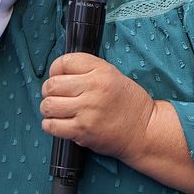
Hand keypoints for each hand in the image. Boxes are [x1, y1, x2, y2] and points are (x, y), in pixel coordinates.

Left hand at [40, 53, 155, 161]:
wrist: (144, 130)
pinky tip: (59, 123)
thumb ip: (88, 71)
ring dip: (48, 109)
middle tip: (56, 96)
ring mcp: (87, 110)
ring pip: (48, 105)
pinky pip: (51, 126)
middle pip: (52, 84)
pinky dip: (50, 125)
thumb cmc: (129, 103)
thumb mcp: (113, 75)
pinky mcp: (83, 130)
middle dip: (49, 91)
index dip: (55, 70)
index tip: (58, 77)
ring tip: (57, 111)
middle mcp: (93, 88)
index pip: (64, 62)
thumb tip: (58, 73)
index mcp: (101, 71)